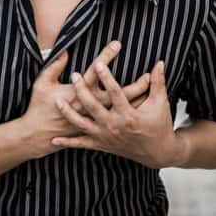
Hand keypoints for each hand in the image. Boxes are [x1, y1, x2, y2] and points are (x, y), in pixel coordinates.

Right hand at [20, 41, 149, 158]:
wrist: (37, 135)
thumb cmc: (38, 107)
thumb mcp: (42, 83)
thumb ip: (53, 66)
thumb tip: (64, 51)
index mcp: (76, 92)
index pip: (94, 72)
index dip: (106, 57)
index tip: (118, 45)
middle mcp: (87, 107)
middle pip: (115, 94)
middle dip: (133, 83)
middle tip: (148, 73)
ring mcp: (92, 120)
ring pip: (119, 110)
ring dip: (135, 100)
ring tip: (149, 90)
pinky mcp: (93, 128)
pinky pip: (115, 121)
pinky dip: (126, 114)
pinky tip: (140, 107)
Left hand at [52, 60, 187, 168]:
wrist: (157, 153)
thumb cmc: (159, 125)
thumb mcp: (160, 104)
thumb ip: (158, 82)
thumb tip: (160, 62)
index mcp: (129, 115)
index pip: (116, 93)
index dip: (107, 78)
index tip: (99, 63)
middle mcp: (115, 126)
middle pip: (94, 107)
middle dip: (83, 91)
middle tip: (74, 75)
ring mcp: (106, 136)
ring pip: (83, 124)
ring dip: (69, 113)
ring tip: (58, 101)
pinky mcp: (102, 145)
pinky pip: (82, 144)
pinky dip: (68, 143)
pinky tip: (54, 139)